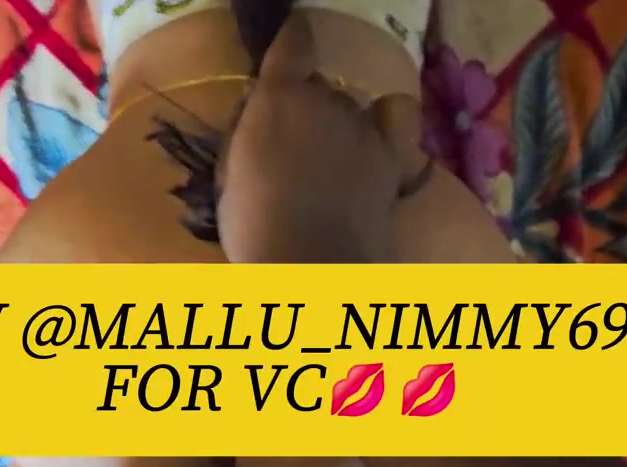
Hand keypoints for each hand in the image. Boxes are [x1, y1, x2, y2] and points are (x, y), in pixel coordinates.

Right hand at [217, 15, 427, 262]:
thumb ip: (248, 130)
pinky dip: (385, 119)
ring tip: (326, 169)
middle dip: (303, 111)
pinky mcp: (389, 156)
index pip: (293, 43)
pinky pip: (396, 114)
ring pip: (349, 109)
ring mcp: (362, 127)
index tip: (291, 39)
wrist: (309, 267)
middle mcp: (326, 100)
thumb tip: (261, 111)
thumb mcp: (230, 173)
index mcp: (280, 99)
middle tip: (290, 154)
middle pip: (317, 89)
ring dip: (336, 127)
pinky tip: (373, 139)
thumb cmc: (255, 227)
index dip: (292, 38)